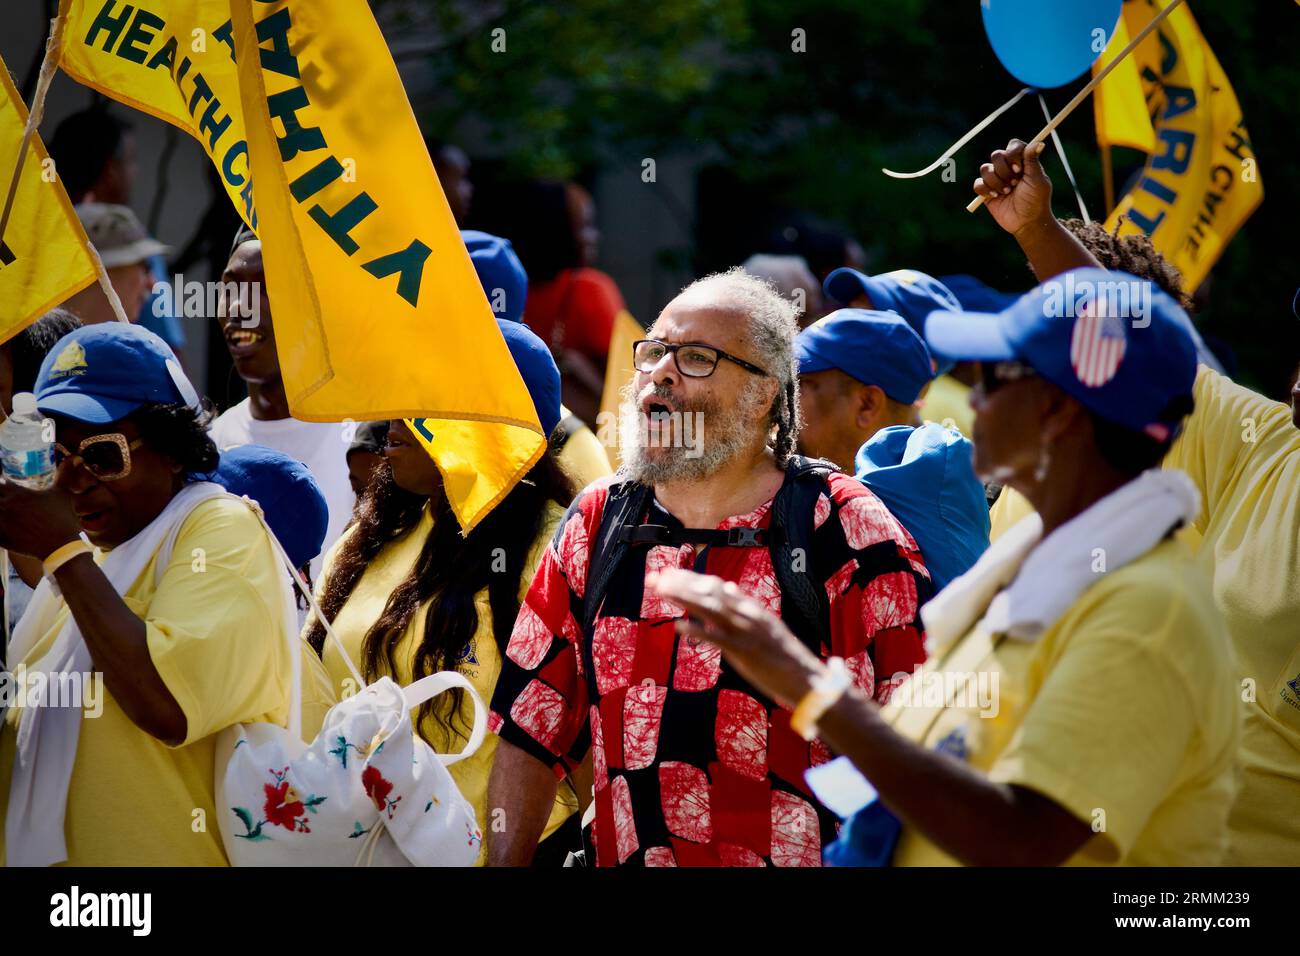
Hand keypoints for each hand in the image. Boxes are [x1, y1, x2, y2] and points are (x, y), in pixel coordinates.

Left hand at [0, 477, 82, 559]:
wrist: (62, 546)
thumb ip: (61, 478)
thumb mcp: (63, 495)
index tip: (7, 489)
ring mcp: (2, 522)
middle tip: (8, 504)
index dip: (2, 485)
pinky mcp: (1, 536)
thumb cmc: (64, 519)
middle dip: (0, 497)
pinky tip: (6, 526)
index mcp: (19, 493)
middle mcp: (7, 505)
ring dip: (0, 512)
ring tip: (7, 515)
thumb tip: (74, 461)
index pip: (0, 483)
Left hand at [649, 567, 825, 708]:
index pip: (715, 586)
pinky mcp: (743, 651)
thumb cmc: (784, 655)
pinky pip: (716, 639)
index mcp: (750, 607)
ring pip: (709, 609)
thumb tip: (729, 588)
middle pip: (708, 593)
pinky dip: (697, 631)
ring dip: (683, 598)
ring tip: (660, 591)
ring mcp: (744, 631)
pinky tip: (678, 627)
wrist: (806, 678)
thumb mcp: (765, 623)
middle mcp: (746, 614)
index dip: (690, 579)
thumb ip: (744, 606)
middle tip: (655, 577)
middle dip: (679, 584)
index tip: (669, 574)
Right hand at [974, 139, 1051, 236]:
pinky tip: (996, 196)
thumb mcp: (1037, 179)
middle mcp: (1008, 167)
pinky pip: (978, 184)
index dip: (1013, 154)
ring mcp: (996, 179)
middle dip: (1004, 171)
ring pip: (985, 169)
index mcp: (1022, 161)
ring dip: (996, 182)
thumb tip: (1039, 142)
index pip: (1013, 145)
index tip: (1019, 169)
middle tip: (1015, 184)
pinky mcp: (986, 192)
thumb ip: (1033, 160)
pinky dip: (985, 190)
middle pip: (996, 155)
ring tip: (1007, 192)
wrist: (1027, 222)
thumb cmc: (1036, 200)